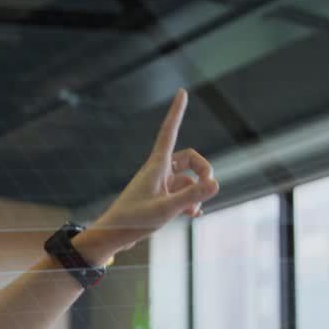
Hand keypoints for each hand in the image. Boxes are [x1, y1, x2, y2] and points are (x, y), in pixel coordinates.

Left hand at [81, 88, 218, 259]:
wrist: (112, 236)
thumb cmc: (133, 221)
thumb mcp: (166, 210)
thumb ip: (192, 197)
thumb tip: (216, 183)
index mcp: (156, 166)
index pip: (169, 131)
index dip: (176, 112)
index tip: (182, 92)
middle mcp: (158, 171)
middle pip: (189, 158)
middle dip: (203, 169)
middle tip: (210, 186)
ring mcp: (159, 185)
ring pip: (187, 180)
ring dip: (197, 192)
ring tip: (195, 211)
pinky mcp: (159, 198)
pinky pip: (182, 193)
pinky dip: (191, 202)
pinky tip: (194, 215)